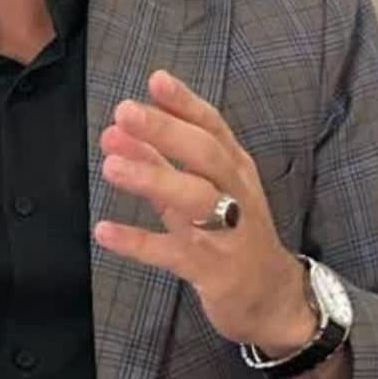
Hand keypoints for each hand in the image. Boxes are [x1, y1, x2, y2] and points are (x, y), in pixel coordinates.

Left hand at [94, 70, 314, 354]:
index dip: (185, 103)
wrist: (273, 298)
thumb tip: (118, 131)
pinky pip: (173, 253)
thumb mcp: (201, 190)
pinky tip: (104, 231)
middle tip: (125, 112)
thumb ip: (161, 160)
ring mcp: (228, 231)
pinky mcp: (212, 270)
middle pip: (205, 154)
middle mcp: (236, 193)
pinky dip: (138, 242)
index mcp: (234, 168)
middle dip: (165, 130)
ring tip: (110, 165)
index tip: (156, 80)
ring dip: (153, 178)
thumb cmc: (232, 232)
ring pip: (194, 199)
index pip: (212, 127)